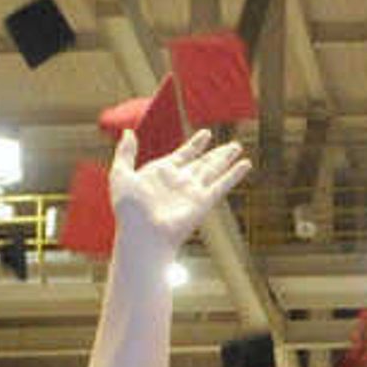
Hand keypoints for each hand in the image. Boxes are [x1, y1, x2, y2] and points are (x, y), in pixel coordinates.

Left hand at [110, 128, 254, 249]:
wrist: (142, 235)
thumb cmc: (129, 210)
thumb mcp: (121, 175)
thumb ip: (125, 153)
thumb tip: (128, 132)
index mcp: (162, 173)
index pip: (183, 154)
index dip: (195, 144)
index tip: (206, 134)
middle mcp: (180, 182)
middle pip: (203, 163)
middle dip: (218, 154)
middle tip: (233, 144)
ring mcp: (193, 192)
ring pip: (214, 170)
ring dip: (227, 159)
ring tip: (238, 147)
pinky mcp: (203, 202)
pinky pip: (222, 185)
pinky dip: (234, 175)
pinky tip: (246, 164)